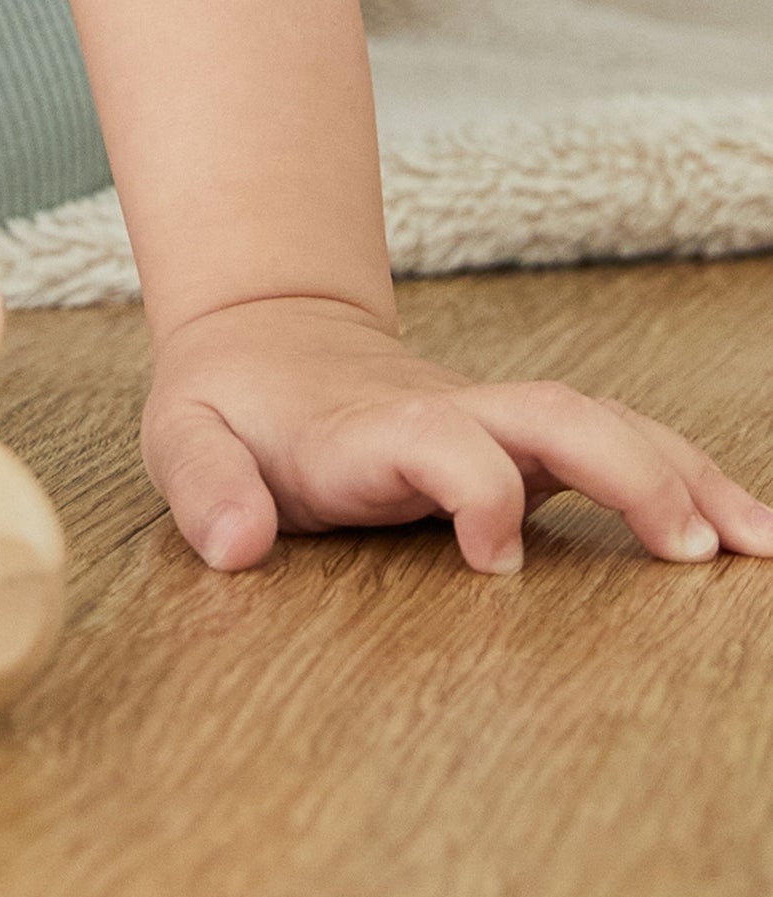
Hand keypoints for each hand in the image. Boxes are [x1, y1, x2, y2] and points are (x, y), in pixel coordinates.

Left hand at [142, 295, 772, 573]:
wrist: (263, 338)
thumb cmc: (227, 404)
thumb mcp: (182, 440)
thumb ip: (204, 489)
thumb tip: (234, 548)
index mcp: (363, 425)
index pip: (439, 440)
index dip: (474, 488)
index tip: (491, 559)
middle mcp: (443, 411)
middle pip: (552, 416)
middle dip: (627, 470)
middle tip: (692, 550)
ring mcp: (488, 419)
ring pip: (600, 424)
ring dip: (681, 475)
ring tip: (757, 545)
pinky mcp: (515, 437)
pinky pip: (612, 445)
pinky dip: (682, 477)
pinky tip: (743, 527)